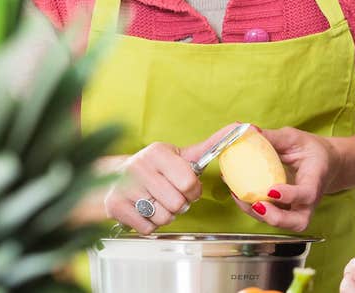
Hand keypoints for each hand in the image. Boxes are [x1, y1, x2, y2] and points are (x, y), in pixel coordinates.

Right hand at [103, 123, 239, 233]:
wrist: (113, 176)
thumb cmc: (155, 167)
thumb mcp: (180, 155)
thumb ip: (210, 146)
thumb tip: (241, 127)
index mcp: (158, 153)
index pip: (188, 182)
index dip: (193, 190)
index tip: (188, 187)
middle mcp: (139, 167)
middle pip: (177, 203)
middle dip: (181, 204)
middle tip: (173, 196)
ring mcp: (124, 187)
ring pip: (164, 217)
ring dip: (167, 215)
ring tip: (159, 203)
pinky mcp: (114, 206)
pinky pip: (147, 227)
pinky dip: (152, 224)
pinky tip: (146, 210)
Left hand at [233, 126, 340, 231]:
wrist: (326, 163)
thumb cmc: (312, 151)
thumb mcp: (296, 139)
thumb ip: (273, 137)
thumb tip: (249, 130)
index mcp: (315, 179)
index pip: (307, 194)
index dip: (290, 196)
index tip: (272, 190)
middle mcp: (309, 201)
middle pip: (299, 222)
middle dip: (276, 218)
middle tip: (258, 205)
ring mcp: (298, 209)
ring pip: (283, 224)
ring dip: (260, 215)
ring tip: (240, 197)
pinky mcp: (287, 211)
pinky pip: (271, 217)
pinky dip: (253, 210)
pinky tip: (239, 194)